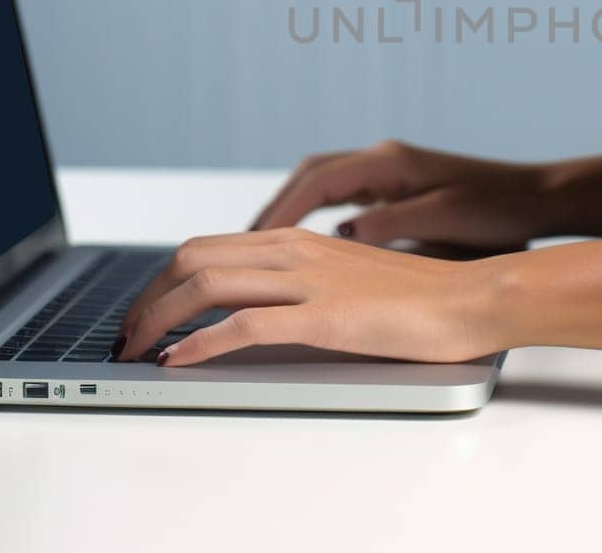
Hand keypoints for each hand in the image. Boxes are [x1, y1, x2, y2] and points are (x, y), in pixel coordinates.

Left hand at [114, 228, 502, 365]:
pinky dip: (199, 343)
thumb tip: (265, 306)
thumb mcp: (351, 280)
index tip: (146, 312)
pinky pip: (244, 325)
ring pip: (207, 284)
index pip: (209, 247)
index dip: (164, 279)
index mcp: (302, 240)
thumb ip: (308, 285)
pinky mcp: (325, 316)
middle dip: (146, 297)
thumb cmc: (424, 295)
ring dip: (157, 319)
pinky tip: (178, 361)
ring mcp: (309, 281)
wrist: (474, 297)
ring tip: (136, 350)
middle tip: (128, 335)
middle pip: (193, 258)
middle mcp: (297, 251)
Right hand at [250, 140, 552, 248]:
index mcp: (390, 163)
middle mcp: (381, 159)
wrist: (538, 200)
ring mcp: (386, 171)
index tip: (253, 240)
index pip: (316, 182)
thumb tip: (343, 233)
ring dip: (285, 212)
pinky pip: (336, 196)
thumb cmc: (500, 211)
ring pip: (317, 184)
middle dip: (269, 210)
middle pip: (306, 177)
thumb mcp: (446, 220)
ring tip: (254, 248)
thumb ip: (393, 225)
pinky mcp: (393, 187)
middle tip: (235, 247)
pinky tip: (297, 245)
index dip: (279, 211)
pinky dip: (308, 216)